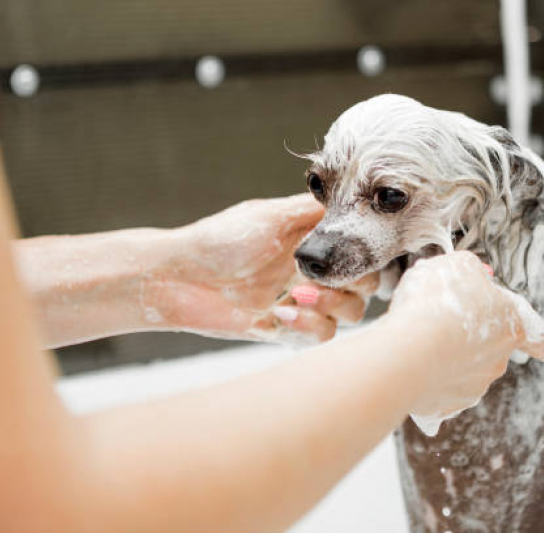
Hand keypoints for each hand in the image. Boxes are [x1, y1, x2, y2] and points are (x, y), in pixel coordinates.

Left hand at [141, 194, 375, 342]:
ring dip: (330, 306)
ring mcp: (301, 302)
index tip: (348, 256)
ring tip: (296, 297)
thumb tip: (352, 201)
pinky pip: (318, 336)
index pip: (361, 253)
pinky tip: (278, 314)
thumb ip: (311, 210)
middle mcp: (312, 273)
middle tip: (319, 278)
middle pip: (364, 287)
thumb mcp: (268, 216)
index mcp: (312, 244)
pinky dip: (307, 326)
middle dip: (351, 284)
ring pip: (348, 315)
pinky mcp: (285, 329)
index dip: (363, 257)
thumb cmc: (219, 241)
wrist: (178, 277)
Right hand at [384, 252, 543, 432]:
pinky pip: (439, 388)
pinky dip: (427, 377)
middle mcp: (498, 362)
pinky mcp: (446, 406)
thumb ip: (473, 272)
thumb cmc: (436, 304)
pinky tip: (410, 361)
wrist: (406, 350)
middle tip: (442, 320)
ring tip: (419, 340)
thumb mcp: (459, 266)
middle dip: (472, 337)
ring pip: (464, 369)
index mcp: (512, 328)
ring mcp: (473, 387)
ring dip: (447, 357)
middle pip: (493, 348)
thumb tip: (473, 277)